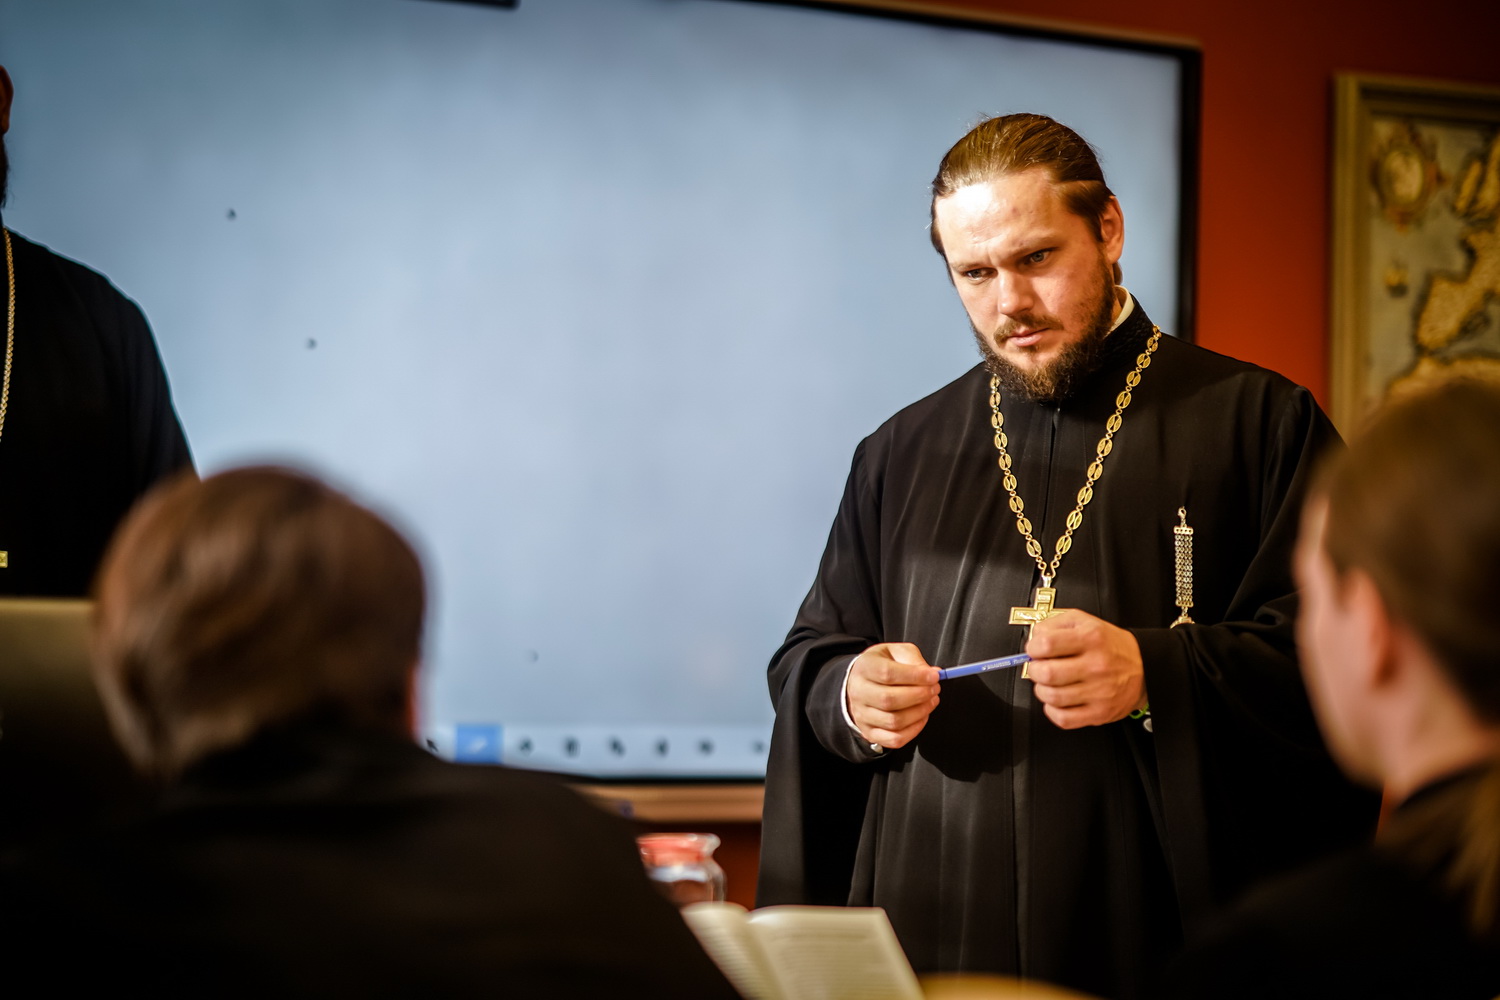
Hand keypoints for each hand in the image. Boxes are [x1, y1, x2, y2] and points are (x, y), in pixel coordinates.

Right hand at [847, 642, 940, 748]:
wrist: (860, 683)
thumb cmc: (881, 666)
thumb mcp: (895, 652)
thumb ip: (913, 659)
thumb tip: (931, 674)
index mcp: (864, 668)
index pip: (887, 673)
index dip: (914, 676)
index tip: (934, 677)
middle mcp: (859, 692)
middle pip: (889, 700)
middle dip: (919, 695)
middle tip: (935, 689)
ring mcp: (862, 715)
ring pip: (894, 721)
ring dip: (919, 712)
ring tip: (931, 701)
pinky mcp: (870, 732)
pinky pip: (894, 739)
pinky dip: (913, 730)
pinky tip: (922, 717)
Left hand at [1025, 610, 1146, 729]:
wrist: (1145, 667)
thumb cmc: (1110, 645)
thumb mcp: (1085, 621)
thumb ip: (1055, 624)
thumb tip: (1034, 638)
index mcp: (1091, 639)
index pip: (1046, 644)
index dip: (1033, 648)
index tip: (1035, 651)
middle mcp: (1096, 665)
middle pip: (1047, 673)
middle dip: (1035, 670)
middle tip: (1040, 668)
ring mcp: (1099, 691)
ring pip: (1052, 697)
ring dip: (1042, 691)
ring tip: (1049, 684)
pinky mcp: (1100, 712)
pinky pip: (1064, 719)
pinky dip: (1052, 711)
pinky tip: (1057, 701)